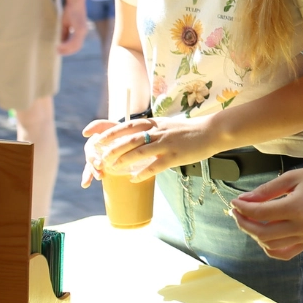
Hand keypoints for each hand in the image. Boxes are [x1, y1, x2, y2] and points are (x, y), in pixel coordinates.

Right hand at [57, 0, 87, 55]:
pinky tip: (60, 45)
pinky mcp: (80, 28)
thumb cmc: (70, 10)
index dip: (69, 49)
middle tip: (57, 52)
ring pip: (76, 45)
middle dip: (67, 51)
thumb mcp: (66, 24)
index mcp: (81, 32)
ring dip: (66, 49)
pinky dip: (67, 44)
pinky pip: (74, 40)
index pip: (77, 45)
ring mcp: (83, 31)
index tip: (60, 51)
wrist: (75, 0)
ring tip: (57, 49)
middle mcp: (84, 32)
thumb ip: (65, 33)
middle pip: (77, 47)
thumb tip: (61, 42)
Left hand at [80, 114, 219, 183]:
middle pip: (129, 138)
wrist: (212, 131)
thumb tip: (134, 138)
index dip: (107, 130)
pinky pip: (155, 166)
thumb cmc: (188, 130)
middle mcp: (158, 131)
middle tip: (99, 156)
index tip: (90, 134)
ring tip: (112, 169)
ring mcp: (166, 143)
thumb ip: (151, 130)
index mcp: (154, 123)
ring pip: (139, 151)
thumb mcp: (167, 125)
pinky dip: (143, 173)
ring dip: (124, 160)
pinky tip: (133, 179)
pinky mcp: (175, 156)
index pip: (126, 124)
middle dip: (112, 148)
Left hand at [229, 157, 302, 259]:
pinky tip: (263, 234)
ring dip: (255, 234)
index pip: (261, 213)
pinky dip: (269, 247)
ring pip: (270, 245)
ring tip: (249, 220)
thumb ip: (266, 190)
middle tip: (237, 211)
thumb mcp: (291, 177)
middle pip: (262, 233)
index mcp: (298, 207)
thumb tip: (242, 200)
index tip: (234, 201)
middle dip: (244, 223)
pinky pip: (284, 253)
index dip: (243, 208)